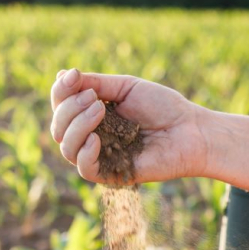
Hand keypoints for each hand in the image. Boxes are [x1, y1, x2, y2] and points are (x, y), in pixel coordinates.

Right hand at [49, 68, 209, 183]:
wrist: (190, 130)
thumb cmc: (164, 107)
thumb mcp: (127, 87)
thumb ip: (97, 84)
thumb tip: (62, 75)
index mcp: (92, 114)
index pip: (61, 105)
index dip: (60, 91)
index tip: (72, 76)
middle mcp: (91, 135)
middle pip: (58, 127)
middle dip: (69, 109)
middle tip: (93, 98)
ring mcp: (100, 156)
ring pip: (66, 148)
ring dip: (76, 127)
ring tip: (98, 110)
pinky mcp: (111, 174)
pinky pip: (84, 169)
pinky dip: (84, 153)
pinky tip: (96, 139)